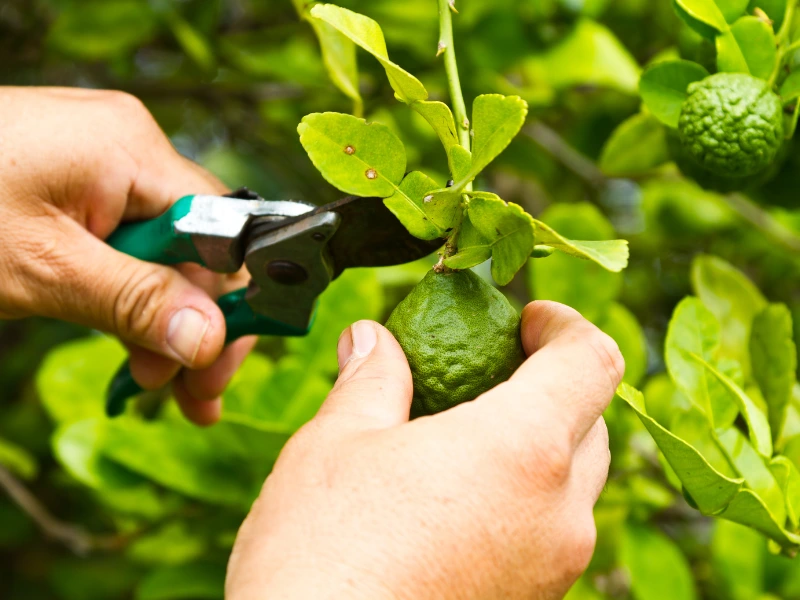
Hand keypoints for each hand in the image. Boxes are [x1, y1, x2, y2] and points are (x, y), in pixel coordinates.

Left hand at [0, 87, 255, 424]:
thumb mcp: (41, 269)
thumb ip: (134, 301)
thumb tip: (210, 341)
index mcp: (132, 151)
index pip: (222, 234)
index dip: (230, 307)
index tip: (216, 371)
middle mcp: (130, 149)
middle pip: (197, 248)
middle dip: (196, 325)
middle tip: (187, 395)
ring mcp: (103, 166)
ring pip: (163, 254)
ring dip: (163, 320)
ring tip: (148, 381)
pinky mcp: (77, 185)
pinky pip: (128, 245)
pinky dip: (130, 296)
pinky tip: (129, 341)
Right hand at [226, 301, 624, 598]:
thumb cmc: (322, 553)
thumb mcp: (336, 444)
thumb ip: (371, 379)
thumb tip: (370, 340)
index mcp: (522, 450)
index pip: (592, 361)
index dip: (565, 324)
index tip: (526, 318)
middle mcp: (558, 512)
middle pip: (592, 421)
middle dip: (553, 383)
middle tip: (492, 368)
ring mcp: (552, 569)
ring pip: (575, 483)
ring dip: (539, 443)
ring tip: (466, 434)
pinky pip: (550, 531)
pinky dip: (524, 496)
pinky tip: (457, 498)